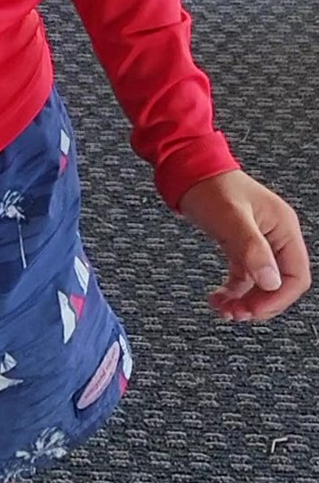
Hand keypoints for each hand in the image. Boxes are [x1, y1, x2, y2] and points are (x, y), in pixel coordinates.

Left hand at [179, 169, 310, 322]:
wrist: (186, 169)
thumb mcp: (231, 218)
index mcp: (283, 227)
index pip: (296, 276)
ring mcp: (259, 242)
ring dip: (244, 301)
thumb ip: (252, 249)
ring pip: (261, 284)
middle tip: (235, 313)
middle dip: (259, 303)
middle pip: (280, 284)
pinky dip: (233, 291)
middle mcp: (275, 236)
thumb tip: (271, 281)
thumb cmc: (210, 185)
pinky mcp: (241, 245)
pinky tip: (217, 297)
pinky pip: (245, 277)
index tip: (254, 310)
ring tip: (223, 309)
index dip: (277, 298)